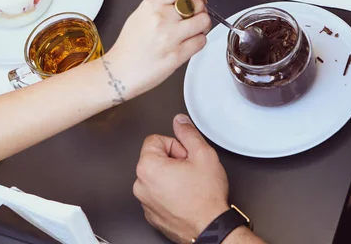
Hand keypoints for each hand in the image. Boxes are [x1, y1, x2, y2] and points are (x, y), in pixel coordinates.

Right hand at [106, 0, 210, 98]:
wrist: (120, 71)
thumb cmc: (130, 45)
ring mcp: (170, 36)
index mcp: (152, 4)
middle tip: (195, 16)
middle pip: (197, 3)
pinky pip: (201, 41)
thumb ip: (162, 3)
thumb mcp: (141, 14)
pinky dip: (199, 41)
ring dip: (203, 25)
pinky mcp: (178, 54)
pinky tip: (189, 42)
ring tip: (194, 30)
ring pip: (204, 21)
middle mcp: (162, 17)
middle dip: (200, 10)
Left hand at [134, 114, 229, 242]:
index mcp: (148, 167)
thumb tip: (180, 121)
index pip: (156, 140)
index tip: (186, 157)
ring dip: (171, 177)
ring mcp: (144, 202)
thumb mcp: (203, 154)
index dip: (176, 146)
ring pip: (157, 177)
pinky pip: (158, 194)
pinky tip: (185, 198)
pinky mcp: (151, 215)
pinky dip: (169, 193)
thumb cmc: (206, 198)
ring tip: (189, 186)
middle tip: (190, 172)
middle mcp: (140, 185)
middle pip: (155, 158)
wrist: (210, 229)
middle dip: (173, 161)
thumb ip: (188, 133)